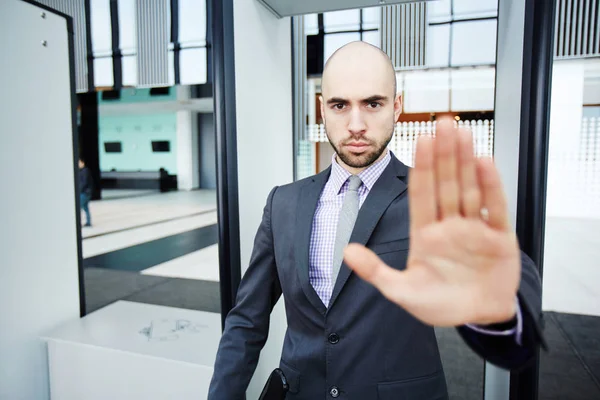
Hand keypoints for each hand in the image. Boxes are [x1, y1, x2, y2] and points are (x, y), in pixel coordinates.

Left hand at [344, 117, 519, 326]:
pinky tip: (484, 162)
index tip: (419, 141)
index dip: (422, 168)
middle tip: (443, 122)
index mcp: (425, 234)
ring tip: (462, 133)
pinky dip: (491, 186)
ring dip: (466, 161)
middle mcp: (449, 225)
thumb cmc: (440, 304)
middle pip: (446, 183)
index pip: (422, 193)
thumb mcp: (402, 291)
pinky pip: (494, 207)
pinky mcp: (498, 237)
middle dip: (444, 154)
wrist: (478, 319)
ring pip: (469, 188)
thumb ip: (375, 272)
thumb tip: (346, 252)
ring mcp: (474, 229)